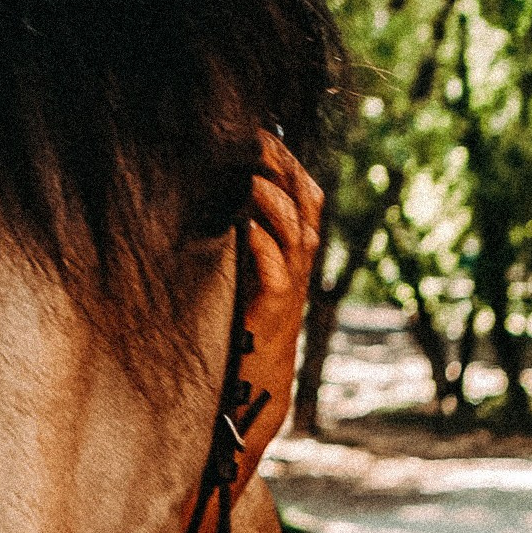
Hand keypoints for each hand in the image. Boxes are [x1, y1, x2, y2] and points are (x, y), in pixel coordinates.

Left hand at [238, 131, 324, 478]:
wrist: (256, 397)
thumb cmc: (246, 338)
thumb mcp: (248, 282)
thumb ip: (245, 247)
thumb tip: (226, 205)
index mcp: (292, 258)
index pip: (304, 199)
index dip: (289, 166)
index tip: (264, 135)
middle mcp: (297, 272)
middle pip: (305, 209)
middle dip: (285, 171)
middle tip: (258, 141)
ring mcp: (288, 294)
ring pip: (296, 238)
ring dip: (274, 204)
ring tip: (250, 177)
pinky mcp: (271, 317)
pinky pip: (275, 278)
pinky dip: (264, 250)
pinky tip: (247, 229)